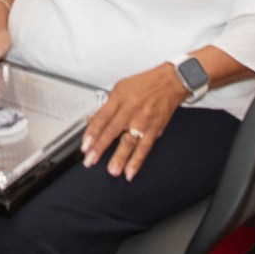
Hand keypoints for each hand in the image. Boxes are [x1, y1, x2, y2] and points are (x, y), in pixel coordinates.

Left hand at [82, 64, 185, 178]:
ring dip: (120, 158)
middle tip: (91, 160)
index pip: (102, 118)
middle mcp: (131, 110)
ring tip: (112, 170)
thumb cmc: (144, 84)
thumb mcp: (120, 88)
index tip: (85, 145)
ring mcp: (143, 121)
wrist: (170, 82)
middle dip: (100, 147)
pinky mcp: (155, 130)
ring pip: (130, 142)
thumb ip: (106, 105)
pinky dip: (138, 160)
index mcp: (119, 99)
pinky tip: (130, 171)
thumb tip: (92, 120)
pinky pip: (145, 147)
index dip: (92, 132)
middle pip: (113, 131)